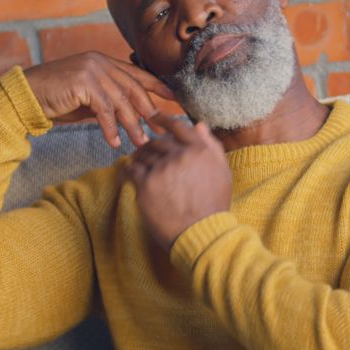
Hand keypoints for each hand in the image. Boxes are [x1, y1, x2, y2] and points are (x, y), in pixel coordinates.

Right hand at [23, 52, 170, 147]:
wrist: (24, 96)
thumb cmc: (55, 100)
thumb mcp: (87, 99)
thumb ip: (108, 100)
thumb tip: (131, 114)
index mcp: (104, 62)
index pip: (138, 73)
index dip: (158, 86)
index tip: (175, 99)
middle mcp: (100, 62)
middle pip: (134, 88)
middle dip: (149, 111)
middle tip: (161, 129)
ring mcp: (91, 69)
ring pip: (121, 101)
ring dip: (132, 124)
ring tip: (139, 142)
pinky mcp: (82, 82)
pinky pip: (104, 109)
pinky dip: (110, 127)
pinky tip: (114, 141)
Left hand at [126, 112, 231, 251]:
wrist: (202, 232)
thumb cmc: (214, 204)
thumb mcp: (222, 171)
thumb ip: (211, 145)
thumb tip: (199, 124)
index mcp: (199, 150)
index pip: (178, 127)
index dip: (164, 120)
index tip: (155, 117)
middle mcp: (180, 156)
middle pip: (158, 142)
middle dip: (152, 145)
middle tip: (147, 151)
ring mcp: (161, 170)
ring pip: (143, 154)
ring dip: (140, 157)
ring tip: (138, 162)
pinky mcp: (146, 185)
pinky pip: (131, 170)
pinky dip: (128, 170)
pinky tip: (127, 173)